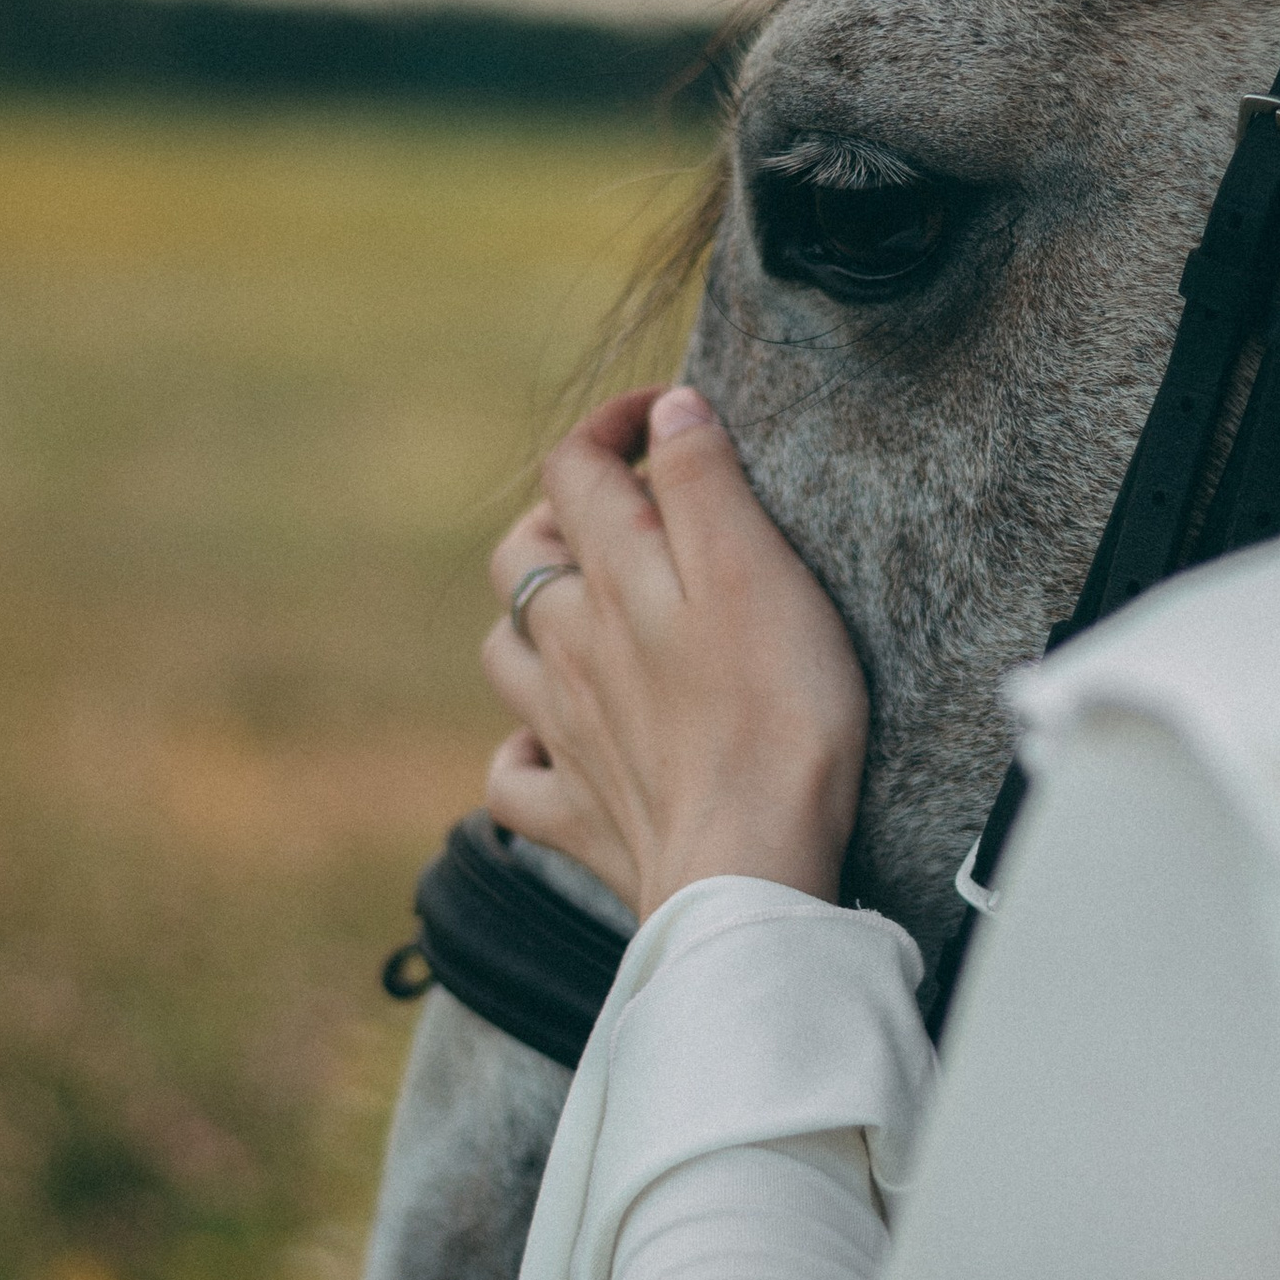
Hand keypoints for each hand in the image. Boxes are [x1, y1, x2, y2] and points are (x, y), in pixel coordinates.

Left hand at [481, 385, 869, 918]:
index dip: (611, 424)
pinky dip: (522, 751)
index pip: (575, 469)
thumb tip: (668, 408)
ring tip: (581, 616)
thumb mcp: (757, 572)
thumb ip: (705, 482)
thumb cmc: (774, 719)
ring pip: (505, 656)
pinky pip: (513, 778)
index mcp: (616, 579)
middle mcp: (572, 649)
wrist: (748, 870)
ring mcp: (565, 734)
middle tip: (620, 510)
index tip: (663, 416)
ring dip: (530, 622)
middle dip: (559, 516)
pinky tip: (551, 743)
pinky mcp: (578, 815)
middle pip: (523, 558)